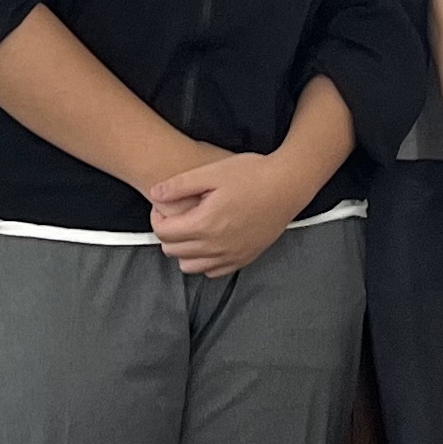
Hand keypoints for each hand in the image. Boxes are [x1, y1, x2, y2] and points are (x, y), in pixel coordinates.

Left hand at [149, 150, 309, 278]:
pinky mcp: (244, 258)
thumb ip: (179, 185)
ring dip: (183, 250)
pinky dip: (204, 260)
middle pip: (173, 251)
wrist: (288, 185)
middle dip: (168, 232)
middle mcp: (215, 246)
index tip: (164, 204)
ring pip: (189, 266)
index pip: (163, 233)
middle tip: (177, 213)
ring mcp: (231, 255)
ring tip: (192, 228)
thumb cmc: (252, 174)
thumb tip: (154, 193)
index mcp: (204, 224)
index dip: (157, 217)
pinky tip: (210, 240)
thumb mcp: (212, 172)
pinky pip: (212, 271)